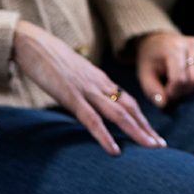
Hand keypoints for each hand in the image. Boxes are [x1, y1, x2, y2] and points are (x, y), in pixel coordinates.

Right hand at [10, 20, 164, 155]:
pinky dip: (105, 136)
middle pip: (129, 108)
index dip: (142, 118)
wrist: (33, 42)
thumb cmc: (49, 58)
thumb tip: (89, 103)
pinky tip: (115, 151)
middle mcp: (99, 84)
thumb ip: (84, 87)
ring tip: (150, 148)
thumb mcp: (73, 74)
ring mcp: (86, 90)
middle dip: (146, 128)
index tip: (153, 134)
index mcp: (99, 79)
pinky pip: (91, 119)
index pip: (127, 101)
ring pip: (118, 114)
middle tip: (161, 146)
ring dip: (137, 132)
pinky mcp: (71, 96)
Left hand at [135, 31, 193, 106]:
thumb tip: (165, 104)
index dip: (174, 93)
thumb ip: (153, 92)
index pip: (180, 79)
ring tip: (188, 83)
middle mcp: (191, 44)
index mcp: (173, 49)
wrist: (158, 41)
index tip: (168, 94)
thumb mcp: (144, 75)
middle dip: (188, 91)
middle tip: (177, 90)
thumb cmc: (152, 59)